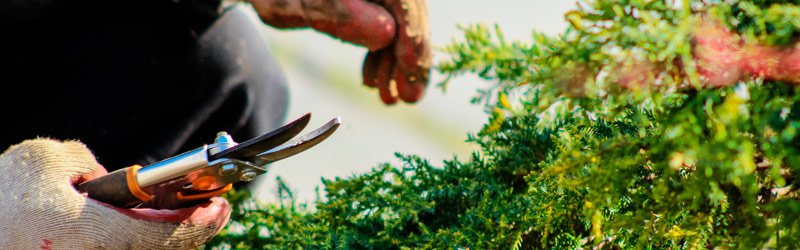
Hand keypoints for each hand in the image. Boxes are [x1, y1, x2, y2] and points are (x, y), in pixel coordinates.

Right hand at [0, 139, 229, 248]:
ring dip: (168, 235)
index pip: (168, 236)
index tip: (222, 205)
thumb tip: (110, 179)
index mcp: (97, 236)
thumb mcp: (44, 160)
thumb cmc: (2, 197)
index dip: (203, 222)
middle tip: (212, 207)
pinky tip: (145, 222)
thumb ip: (88, 162)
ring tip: (179, 210)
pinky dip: (143, 239)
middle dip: (193, 229)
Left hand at [249, 0, 431, 103]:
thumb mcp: (296, 4)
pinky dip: (380, 52)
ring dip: (394, 62)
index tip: (412, 72)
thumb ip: (338, 15)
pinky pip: (383, 23)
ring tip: (386, 97)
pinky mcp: (367, 2)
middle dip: (408, 58)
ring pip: (398, 22)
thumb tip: (387, 34)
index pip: (405, 3)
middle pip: (408, 14)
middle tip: (408, 98)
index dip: (413, 39)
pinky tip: (370, 79)